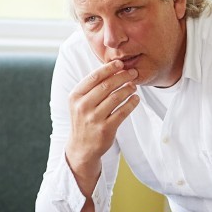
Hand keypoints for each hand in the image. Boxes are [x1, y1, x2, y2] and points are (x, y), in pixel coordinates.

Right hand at [64, 60, 139, 194]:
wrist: (81, 147)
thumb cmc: (83, 120)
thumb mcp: (79, 103)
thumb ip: (91, 88)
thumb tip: (111, 69)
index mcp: (75, 96)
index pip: (94, 77)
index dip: (108, 68)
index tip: (120, 63)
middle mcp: (83, 106)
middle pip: (106, 86)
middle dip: (122, 76)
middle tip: (132, 73)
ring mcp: (94, 118)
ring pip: (116, 98)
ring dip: (128, 89)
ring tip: (134, 85)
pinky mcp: (105, 129)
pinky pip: (122, 112)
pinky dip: (131, 104)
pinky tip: (136, 99)